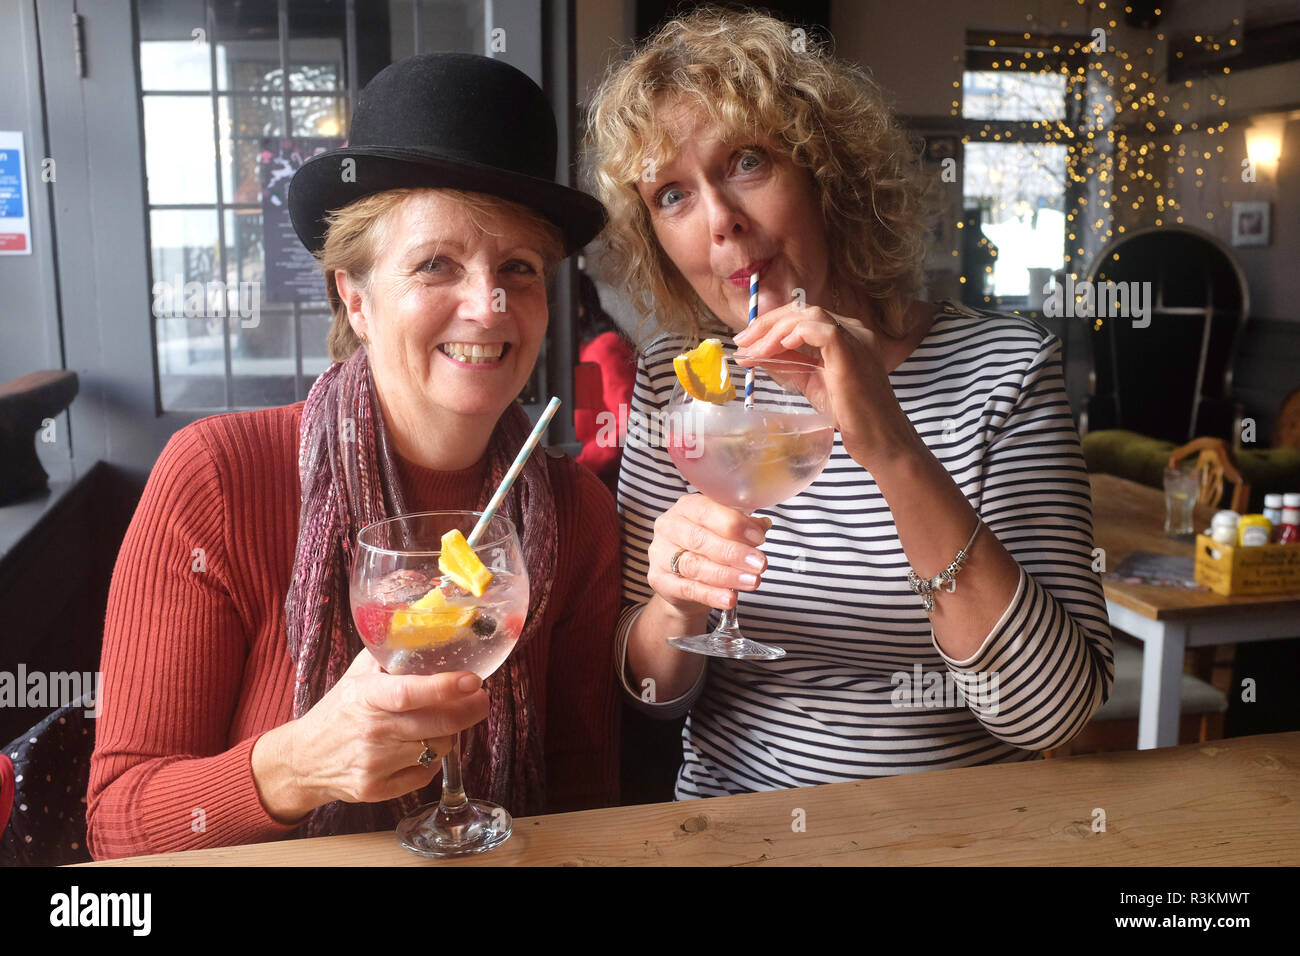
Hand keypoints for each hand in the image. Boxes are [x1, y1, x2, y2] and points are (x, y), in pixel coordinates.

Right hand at [260, 651, 490, 818]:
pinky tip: (419, 748)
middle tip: (480, 699)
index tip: (473, 680)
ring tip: (439, 722)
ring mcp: (374, 764)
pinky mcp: (377, 790)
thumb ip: (390, 653)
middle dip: (469, 711)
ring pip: (438, 749)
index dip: (444, 687)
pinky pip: (426, 774)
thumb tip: (429, 625)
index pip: (408, 693)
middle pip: (436, 725)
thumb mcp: (357, 675)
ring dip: (447, 734)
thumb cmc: (339, 710)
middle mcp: (370, 731)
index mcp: (365, 696)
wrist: (302, 760)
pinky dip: (431, 761)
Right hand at [646, 493, 770, 618]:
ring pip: (695, 565)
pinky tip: (730, 598)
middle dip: (734, 552)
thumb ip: (743, 527)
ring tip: (751, 581)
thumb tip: (762, 526)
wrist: (683, 581)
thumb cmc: (707, 548)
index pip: (707, 511)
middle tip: (759, 563)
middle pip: (700, 539)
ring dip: (727, 575)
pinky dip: (711, 595)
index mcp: (687, 507)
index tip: (758, 538)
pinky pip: (688, 589)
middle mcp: (670, 526)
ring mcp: (660, 553)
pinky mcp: (659, 580)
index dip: (735, 524)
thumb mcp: (725, 532)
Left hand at [732, 302, 919, 470]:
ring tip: (754, 350)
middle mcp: (853, 330)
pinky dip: (796, 333)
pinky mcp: (852, 352)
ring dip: (774, 330)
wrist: (877, 439)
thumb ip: (789, 364)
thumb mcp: (811, 382)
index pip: (803, 316)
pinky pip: (821, 329)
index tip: (747, 342)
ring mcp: (855, 338)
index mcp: (845, 334)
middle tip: (742, 342)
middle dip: (766, 324)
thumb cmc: (850, 414)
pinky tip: (779, 347)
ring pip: (808, 314)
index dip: (771, 325)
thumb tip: (757, 354)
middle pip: (802, 310)